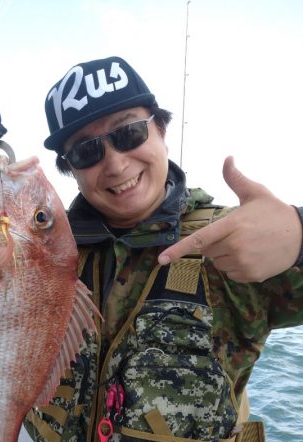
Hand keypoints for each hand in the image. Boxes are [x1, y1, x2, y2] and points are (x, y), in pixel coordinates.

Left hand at [158, 156, 302, 281]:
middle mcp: (234, 246)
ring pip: (218, 263)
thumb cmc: (274, 213)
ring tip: (247, 244)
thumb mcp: (256, 192)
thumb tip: (228, 158)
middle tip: (237, 234)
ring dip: (225, 256)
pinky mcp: (250, 276)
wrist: (302, 235)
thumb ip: (235, 178)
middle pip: (207, 250)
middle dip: (216, 242)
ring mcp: (242, 263)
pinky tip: (252, 256)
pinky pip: (230, 274)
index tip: (162, 259)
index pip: (199, 239)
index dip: (178, 250)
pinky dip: (236, 267)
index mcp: (232, 225)